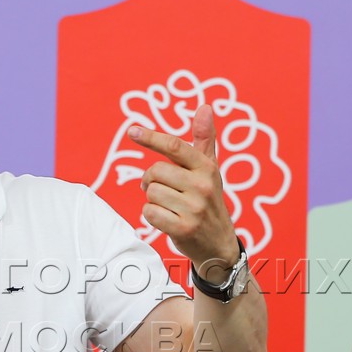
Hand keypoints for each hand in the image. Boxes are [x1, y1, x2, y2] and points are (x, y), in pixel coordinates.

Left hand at [126, 107, 238, 271]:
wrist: (219, 244)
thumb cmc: (208, 201)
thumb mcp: (209, 170)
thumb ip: (205, 139)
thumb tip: (205, 107)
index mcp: (207, 167)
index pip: (174, 146)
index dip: (151, 137)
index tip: (132, 131)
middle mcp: (203, 186)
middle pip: (155, 172)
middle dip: (151, 180)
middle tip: (161, 188)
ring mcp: (194, 209)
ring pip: (151, 193)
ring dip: (153, 200)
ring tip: (169, 206)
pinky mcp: (184, 229)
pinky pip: (149, 213)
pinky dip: (151, 215)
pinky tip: (166, 219)